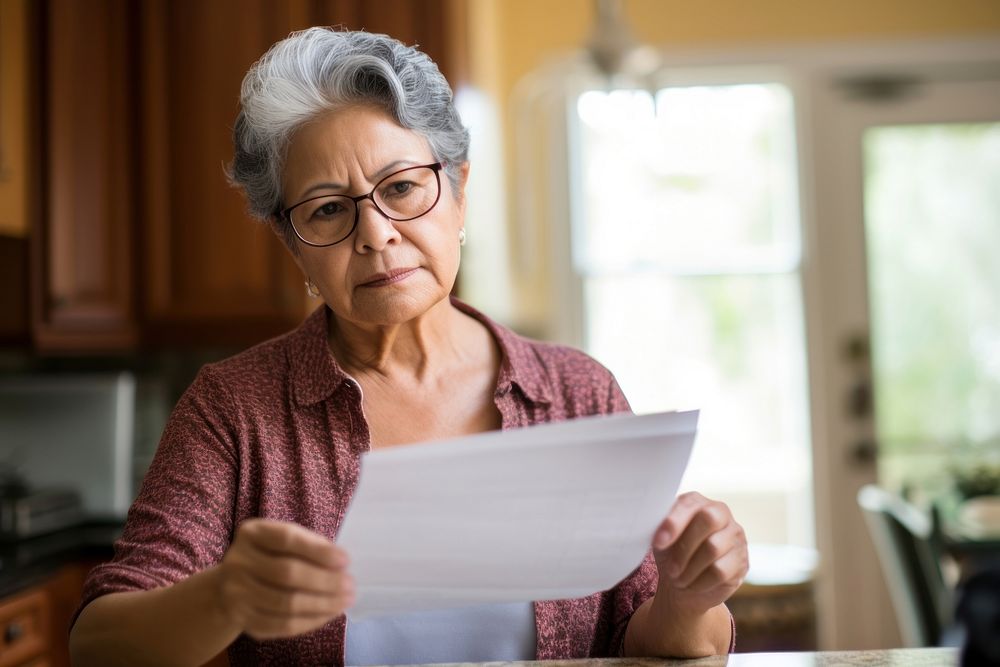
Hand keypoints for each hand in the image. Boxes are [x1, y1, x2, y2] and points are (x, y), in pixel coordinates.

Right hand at [215, 518, 353, 639]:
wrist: (231, 585)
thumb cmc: (270, 556)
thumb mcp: (285, 541)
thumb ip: (310, 546)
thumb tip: (341, 565)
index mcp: (252, 533)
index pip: (287, 539)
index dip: (318, 551)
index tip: (345, 560)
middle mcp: (238, 561)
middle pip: (287, 573)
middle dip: (325, 581)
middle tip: (350, 585)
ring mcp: (235, 592)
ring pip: (286, 603)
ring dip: (322, 604)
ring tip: (344, 601)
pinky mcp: (241, 619)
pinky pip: (280, 625)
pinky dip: (310, 621)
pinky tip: (327, 614)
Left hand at [650, 492, 747, 614]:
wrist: (683, 583)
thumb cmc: (669, 553)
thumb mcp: (659, 538)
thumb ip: (657, 525)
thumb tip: (650, 521)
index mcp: (697, 502)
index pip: (689, 503)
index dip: (674, 522)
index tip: (659, 542)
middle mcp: (721, 513)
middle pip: (708, 519)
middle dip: (684, 547)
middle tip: (670, 568)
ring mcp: (735, 536)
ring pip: (713, 548)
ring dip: (689, 569)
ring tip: (678, 578)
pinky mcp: (742, 561)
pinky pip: (721, 571)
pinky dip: (700, 582)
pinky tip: (692, 584)